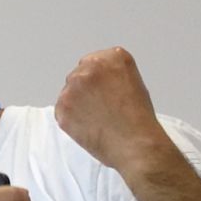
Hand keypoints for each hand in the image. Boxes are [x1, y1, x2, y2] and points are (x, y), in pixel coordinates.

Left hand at [51, 46, 173, 169]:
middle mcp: (90, 67)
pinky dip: (71, 118)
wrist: (135, 143)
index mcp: (113, 57)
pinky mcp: (62, 107)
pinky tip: (88, 125)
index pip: (94, 62)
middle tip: (100, 107)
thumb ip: (112, 74)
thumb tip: (99, 80)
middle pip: (79, 75)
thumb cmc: (139, 118)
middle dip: (86, 90)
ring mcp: (73, 87)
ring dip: (77, 103)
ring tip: (96, 118)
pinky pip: (62, 110)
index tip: (103, 90)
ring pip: (69, 92)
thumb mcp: (133, 82)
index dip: (98, 79)